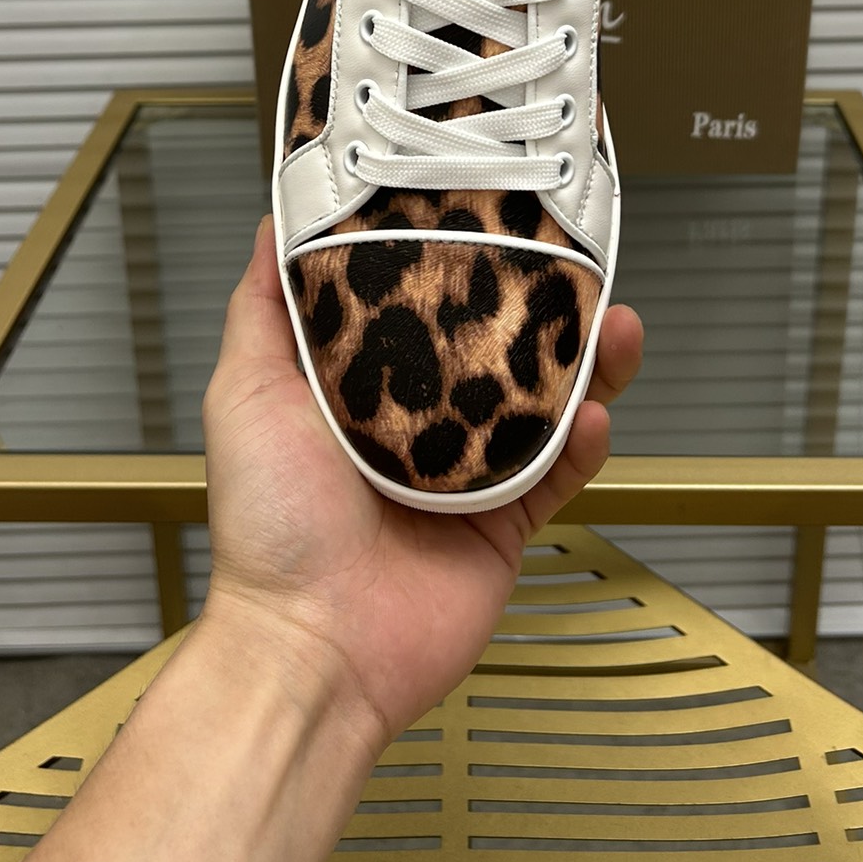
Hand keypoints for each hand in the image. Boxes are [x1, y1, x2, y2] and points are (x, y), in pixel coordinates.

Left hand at [199, 216, 642, 748]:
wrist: (313, 646)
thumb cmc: (269, 528)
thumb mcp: (246, 393)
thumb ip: (262, 308)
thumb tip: (271, 223)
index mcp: (359, 386)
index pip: (421, 304)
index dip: (458, 259)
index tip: (492, 214)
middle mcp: (418, 423)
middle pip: (496, 347)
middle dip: (541, 305)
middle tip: (576, 264)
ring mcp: (467, 473)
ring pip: (545, 402)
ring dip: (588, 362)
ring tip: (616, 324)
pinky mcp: (505, 523)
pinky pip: (560, 472)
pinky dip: (585, 441)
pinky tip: (597, 412)